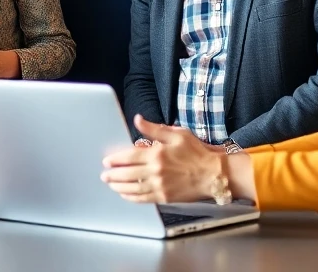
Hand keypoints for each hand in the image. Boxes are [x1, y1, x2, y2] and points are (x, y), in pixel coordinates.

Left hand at [100, 115, 222, 203]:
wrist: (213, 174)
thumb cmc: (196, 153)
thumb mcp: (176, 134)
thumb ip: (154, 129)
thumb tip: (137, 119)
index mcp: (157, 154)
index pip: (129, 157)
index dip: (115, 159)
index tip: (107, 161)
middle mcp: (156, 171)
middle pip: (127, 174)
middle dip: (113, 175)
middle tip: (104, 175)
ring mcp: (160, 186)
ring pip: (132, 188)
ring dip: (119, 187)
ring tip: (111, 184)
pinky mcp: (165, 197)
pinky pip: (143, 199)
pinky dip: (131, 197)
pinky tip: (125, 194)